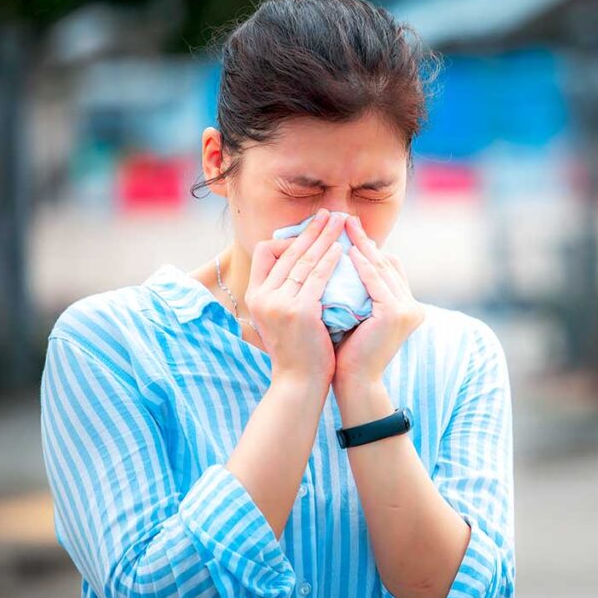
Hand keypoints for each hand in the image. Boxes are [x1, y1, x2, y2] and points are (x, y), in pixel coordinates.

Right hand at [245, 208, 345, 387]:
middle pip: (288, 251)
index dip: (287, 238)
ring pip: (304, 260)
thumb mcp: (280, 318)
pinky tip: (342, 249)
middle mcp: (262, 296)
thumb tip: (299, 265)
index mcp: (254, 295)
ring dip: (324, 237)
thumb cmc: (297, 350)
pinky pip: (317, 277)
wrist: (299, 383)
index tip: (310, 232)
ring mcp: (279, 303)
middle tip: (330, 214)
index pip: (264, 251)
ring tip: (341, 223)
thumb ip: (284, 292)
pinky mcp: (299, 311)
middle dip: (311, 230)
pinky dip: (330, 260)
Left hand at [332, 214, 425, 391]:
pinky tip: (348, 250)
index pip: (389, 267)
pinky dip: (362, 265)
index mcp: (406, 306)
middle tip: (346, 218)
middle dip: (365, 240)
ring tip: (344, 226)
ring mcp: (408, 309)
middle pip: (386, 263)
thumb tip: (340, 262)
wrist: (354, 381)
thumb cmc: (348, 351)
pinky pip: (375, 282)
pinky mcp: (396, 313)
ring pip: (382, 268)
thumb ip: (357, 291)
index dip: (369, 248)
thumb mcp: (357, 313)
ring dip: (362, 245)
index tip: (348, 229)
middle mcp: (413, 306)